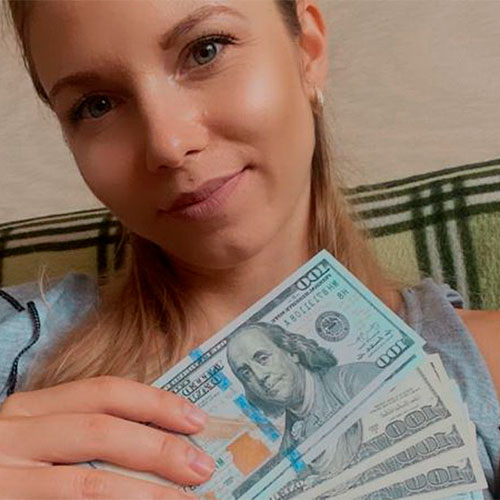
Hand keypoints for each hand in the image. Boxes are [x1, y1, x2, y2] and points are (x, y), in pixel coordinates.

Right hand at [0, 376, 214, 498]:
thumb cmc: (12, 466)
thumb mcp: (41, 438)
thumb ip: (85, 433)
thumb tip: (158, 439)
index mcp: (31, 408)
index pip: (104, 391)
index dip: (155, 402)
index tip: (195, 419)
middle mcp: (15, 435)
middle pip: (102, 430)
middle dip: (159, 447)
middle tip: (201, 466)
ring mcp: (5, 477)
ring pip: (88, 482)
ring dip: (145, 494)